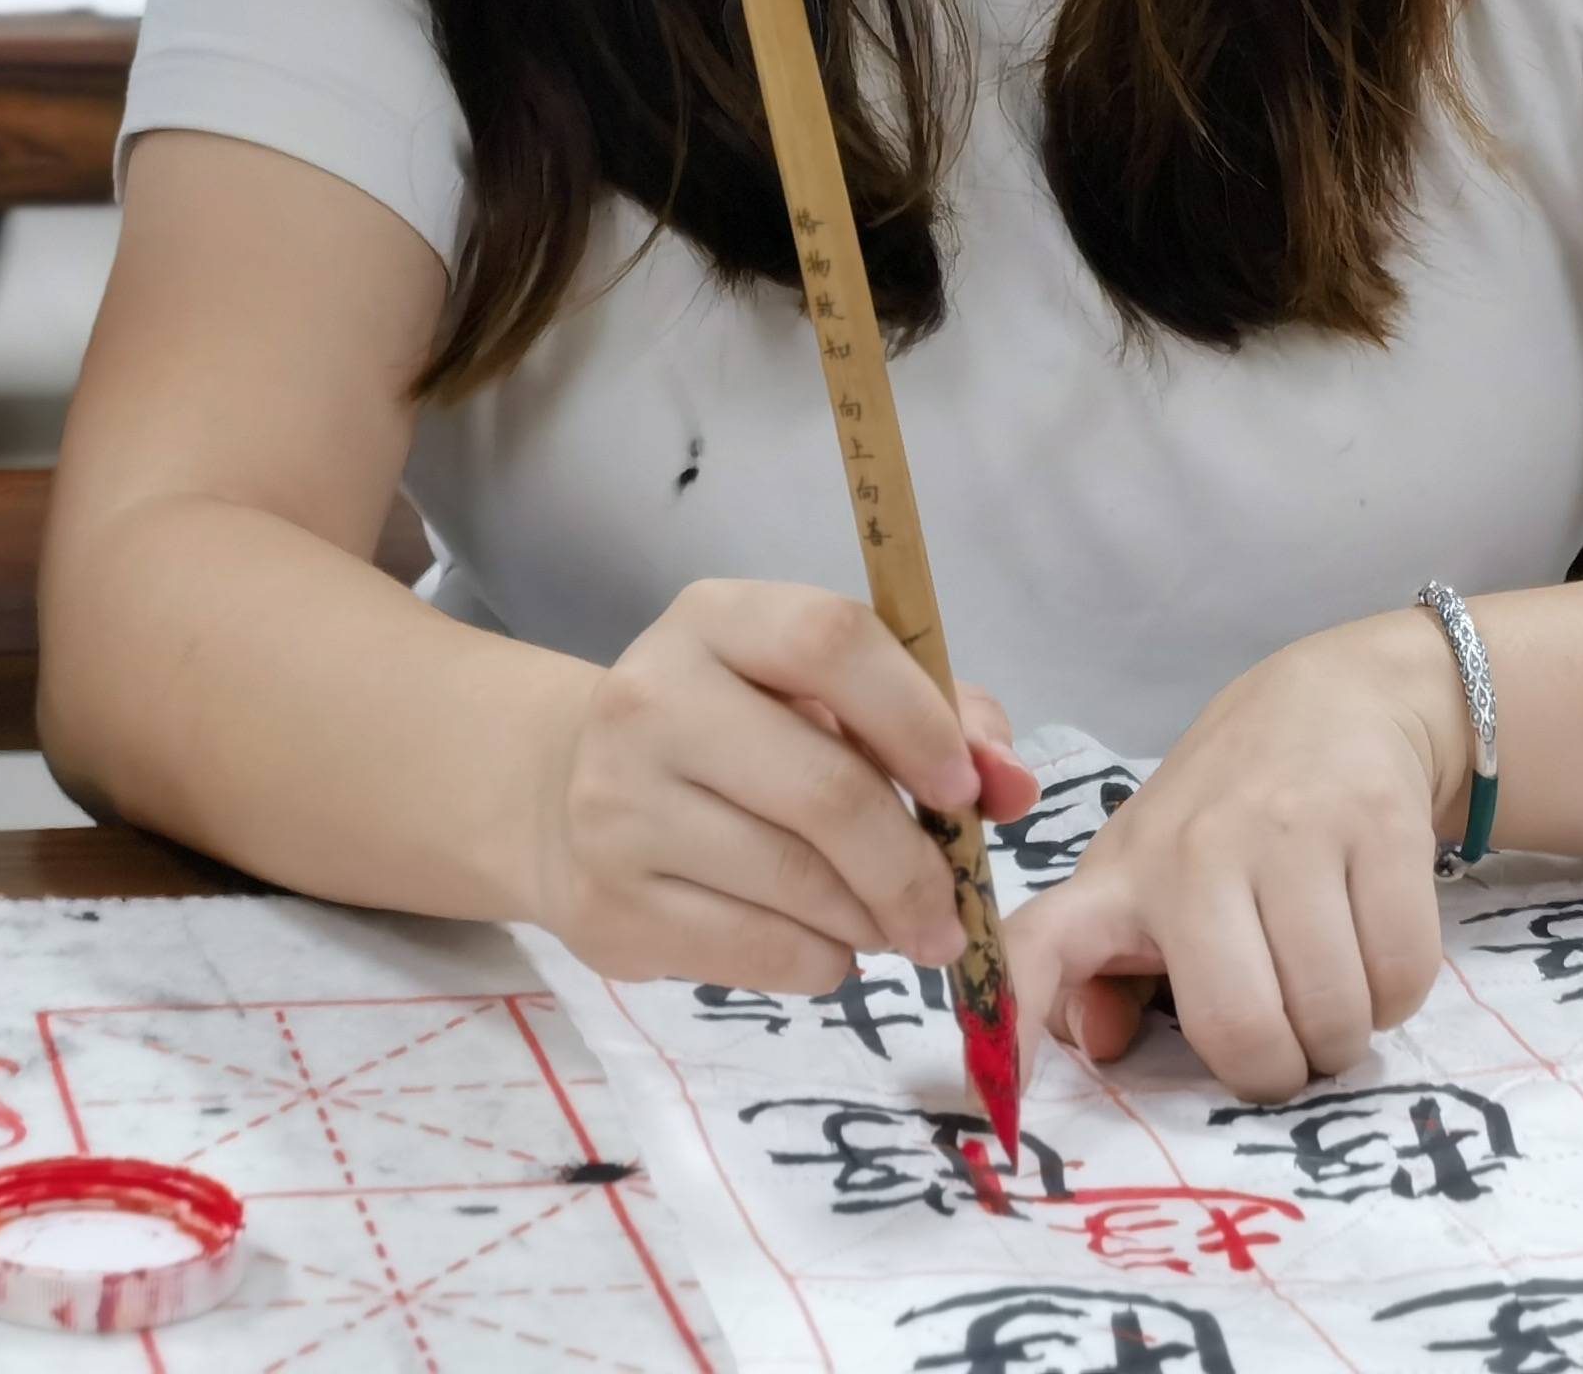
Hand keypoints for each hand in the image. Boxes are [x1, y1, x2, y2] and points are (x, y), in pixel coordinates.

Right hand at [521, 580, 1035, 994]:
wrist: (569, 796)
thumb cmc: (736, 734)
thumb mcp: (823, 693)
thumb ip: (936, 717)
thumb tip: (1014, 785)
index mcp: (713, 620)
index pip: (830, 640)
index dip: (917, 716)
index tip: (966, 788)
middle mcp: (650, 700)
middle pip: (825, 789)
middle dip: (914, 866)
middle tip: (950, 913)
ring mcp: (618, 807)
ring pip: (799, 886)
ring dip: (872, 920)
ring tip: (888, 922)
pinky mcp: (609, 907)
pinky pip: (763, 954)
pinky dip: (824, 963)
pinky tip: (823, 943)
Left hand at [1003, 611, 1471, 1100]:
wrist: (1335, 701)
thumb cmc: (1227, 814)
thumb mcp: (1147, 875)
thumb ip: (1105, 971)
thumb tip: (1097, 1043)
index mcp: (1121, 875)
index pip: (1041, 945)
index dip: (1016, 1025)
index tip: (999, 1109)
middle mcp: (1196, 850)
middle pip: (1242, 1031)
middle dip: (1277, 1070)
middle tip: (1287, 1039)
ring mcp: (1291, 830)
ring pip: (1334, 1016)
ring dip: (1344, 1034)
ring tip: (1331, 987)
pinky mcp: (1380, 822)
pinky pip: (1402, 977)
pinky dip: (1396, 993)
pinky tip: (1373, 948)